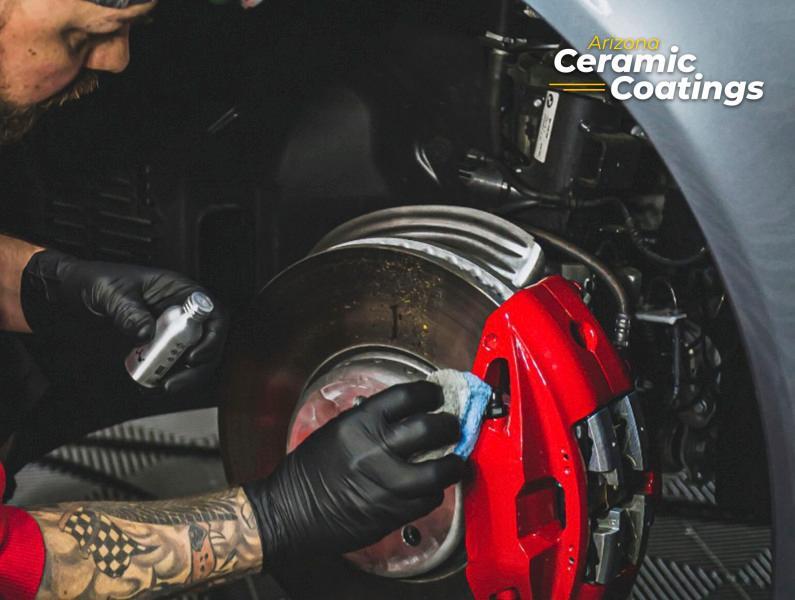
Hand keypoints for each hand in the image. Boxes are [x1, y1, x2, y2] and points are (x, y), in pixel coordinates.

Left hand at [20, 249, 227, 393]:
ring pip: (195, 356)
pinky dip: (169, 378)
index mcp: (176, 289)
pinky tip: (154, 383)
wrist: (66, 296)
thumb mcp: (108, 291)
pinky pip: (173, 364)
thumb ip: (128, 310)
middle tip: (177, 378)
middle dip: (200, 364)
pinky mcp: (155, 347)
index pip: (211, 311)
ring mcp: (168, 330)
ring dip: (187, 375)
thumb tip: (147, 333)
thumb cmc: (89, 281)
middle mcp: (178, 311)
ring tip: (166, 385)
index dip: (212, 334)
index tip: (194, 354)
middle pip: (208, 340)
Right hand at [244, 381, 464, 563]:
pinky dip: (435, 492)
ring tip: (454, 461)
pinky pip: (429, 499)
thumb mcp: (336, 431)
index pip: (408, 396)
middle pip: (430, 428)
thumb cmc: (310, 471)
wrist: (290, 512)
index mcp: (359, 423)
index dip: (430, 394)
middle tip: (452, 427)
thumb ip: (370, 421)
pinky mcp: (392, 512)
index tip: (437, 396)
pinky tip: (430, 488)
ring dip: (453, 464)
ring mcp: (386, 483)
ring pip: (439, 470)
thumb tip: (408, 413)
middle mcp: (375, 449)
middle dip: (449, 425)